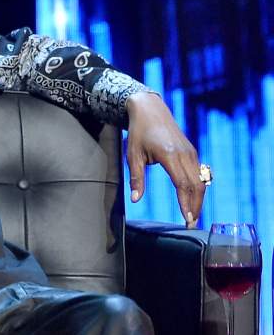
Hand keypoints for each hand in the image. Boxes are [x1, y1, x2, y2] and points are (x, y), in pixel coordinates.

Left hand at [125, 92, 203, 225]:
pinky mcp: (192, 152)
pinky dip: (198, 189)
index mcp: (170, 155)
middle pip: (196, 185)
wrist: (150, 110)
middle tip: (191, 224)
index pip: (183, 184)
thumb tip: (136, 200)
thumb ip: (137, 178)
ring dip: (198, 199)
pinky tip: (194, 200)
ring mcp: (191, 152)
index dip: (186, 202)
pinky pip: (199, 174)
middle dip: (195, 206)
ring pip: (201, 181)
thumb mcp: (133, 155)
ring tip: (193, 216)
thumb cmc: (139, 132)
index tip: (186, 218)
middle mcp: (185, 154)